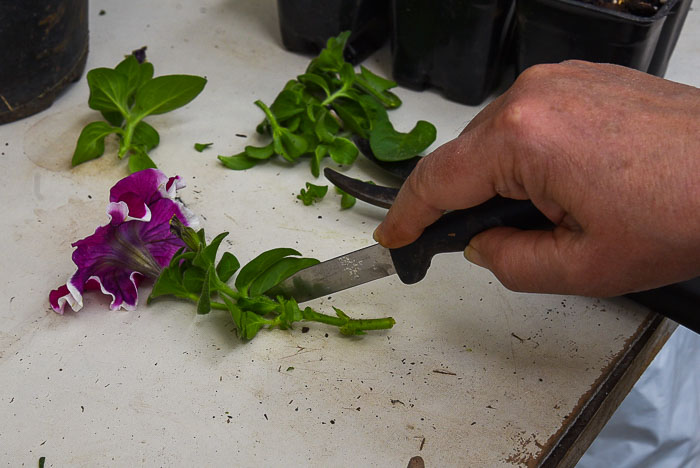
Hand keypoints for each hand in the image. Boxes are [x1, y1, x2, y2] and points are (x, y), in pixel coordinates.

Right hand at [373, 61, 699, 296]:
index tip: (393, 237)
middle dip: (461, 202)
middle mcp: (532, 95)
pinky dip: (524, 155)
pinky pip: (526, 119)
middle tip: (480, 241)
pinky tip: (561, 184)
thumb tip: (478, 244)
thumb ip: (509, 261)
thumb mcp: (584, 266)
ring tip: (547, 215)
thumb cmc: (685, 210)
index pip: (437, 180)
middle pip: (463, 157)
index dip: (407, 215)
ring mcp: (557, 80)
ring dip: (499, 180)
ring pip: (493, 138)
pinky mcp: (579, 78)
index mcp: (523, 138)